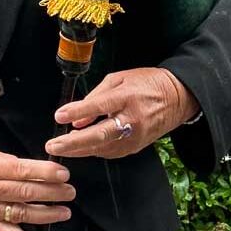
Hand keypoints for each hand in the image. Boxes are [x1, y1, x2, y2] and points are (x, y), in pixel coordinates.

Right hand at [0, 147, 73, 230]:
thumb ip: (15, 163)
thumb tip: (41, 170)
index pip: (23, 172)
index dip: (46, 173)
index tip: (63, 173)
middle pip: (27, 193)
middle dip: (52, 193)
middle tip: (69, 191)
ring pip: (22, 214)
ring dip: (47, 214)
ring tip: (64, 211)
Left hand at [44, 67, 199, 159]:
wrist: (177, 98)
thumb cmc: (147, 83)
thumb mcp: (120, 78)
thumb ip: (96, 96)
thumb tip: (76, 118)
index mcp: (127, 96)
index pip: (99, 106)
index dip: (78, 112)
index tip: (59, 116)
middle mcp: (132, 119)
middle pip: (99, 135)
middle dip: (73, 143)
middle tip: (53, 145)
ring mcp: (135, 136)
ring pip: (103, 148)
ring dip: (80, 150)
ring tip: (61, 147)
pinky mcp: (136, 147)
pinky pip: (110, 152)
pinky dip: (94, 150)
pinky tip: (81, 147)